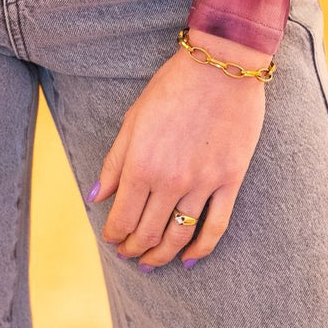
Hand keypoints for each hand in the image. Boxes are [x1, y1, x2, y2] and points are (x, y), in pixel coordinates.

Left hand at [89, 30, 272, 268]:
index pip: (122, 218)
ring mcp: (203, 182)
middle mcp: (170, 180)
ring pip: (179, 234)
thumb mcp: (134, 120)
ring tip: (152, 261)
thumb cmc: (173, 87)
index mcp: (141, 164)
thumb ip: (114, 163)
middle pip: (148, 232)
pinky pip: (215, 225)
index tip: (112, 240)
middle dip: (134, 249)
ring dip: (161, 254)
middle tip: (128, 255)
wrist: (222, 65)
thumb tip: (96, 198)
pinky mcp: (231, 180)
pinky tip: (188, 259)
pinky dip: (201, 248)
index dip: (114, 235)